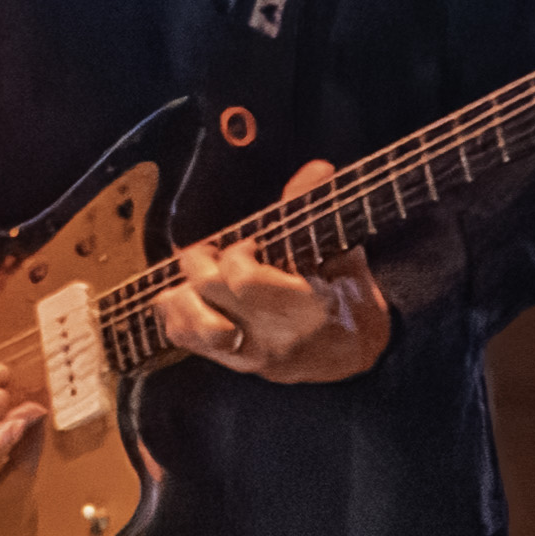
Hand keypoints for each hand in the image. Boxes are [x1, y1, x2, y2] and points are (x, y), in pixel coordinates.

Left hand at [149, 168, 393, 385]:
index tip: (249, 244)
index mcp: (306, 310)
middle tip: (209, 252)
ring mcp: (251, 357)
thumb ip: (318, 213)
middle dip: (200, 264)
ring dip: (182, 293)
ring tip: (195, 277)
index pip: (246, 282)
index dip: (236, 255)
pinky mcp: (235, 366)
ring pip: (191, 325)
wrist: (358, 355)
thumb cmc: (351, 300)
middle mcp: (273, 338)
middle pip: (211, 297)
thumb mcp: (344, 257)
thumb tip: (317, 169)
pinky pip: (187, 341)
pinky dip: (176, 314)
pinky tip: (187, 297)